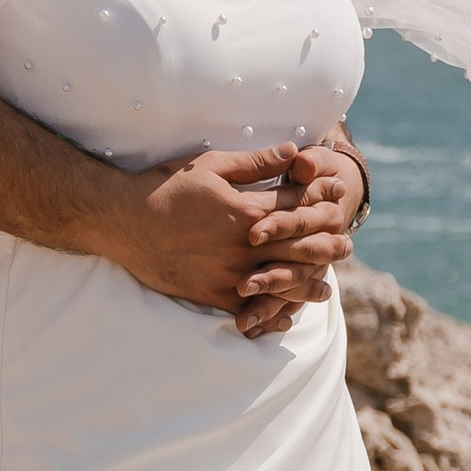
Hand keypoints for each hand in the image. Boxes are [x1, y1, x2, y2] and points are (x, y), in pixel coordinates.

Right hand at [106, 142, 353, 331]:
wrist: (123, 220)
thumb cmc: (165, 187)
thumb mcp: (211, 164)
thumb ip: (256, 162)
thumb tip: (294, 152)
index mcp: (247, 211)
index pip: (297, 206)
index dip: (321, 200)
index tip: (338, 197)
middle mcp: (244, 247)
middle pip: (298, 247)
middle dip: (327, 246)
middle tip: (347, 247)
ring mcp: (229, 273)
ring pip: (280, 283)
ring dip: (307, 286)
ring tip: (327, 290)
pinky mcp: (211, 294)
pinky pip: (248, 309)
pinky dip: (269, 314)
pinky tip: (285, 319)